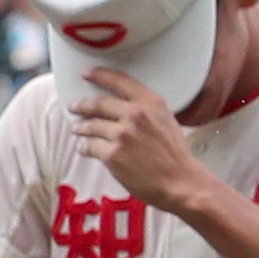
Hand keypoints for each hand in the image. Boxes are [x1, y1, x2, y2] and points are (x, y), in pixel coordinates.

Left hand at [69, 67, 217, 213]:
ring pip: (91, 126)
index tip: (87, 73)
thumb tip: (126, 109)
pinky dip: (85, 147)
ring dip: (81, 128)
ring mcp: (122, 135)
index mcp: (151, 103)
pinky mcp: (112, 155)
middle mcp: (135, 115)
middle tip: (75, 106)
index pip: (119, 81)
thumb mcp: (169, 122)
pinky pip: (90, 147)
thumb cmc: (177, 157)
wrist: (182, 183)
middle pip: (98, 104)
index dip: (99, 75)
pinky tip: (85, 148)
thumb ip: (148, 112)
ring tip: (78, 129)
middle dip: (82, 105)